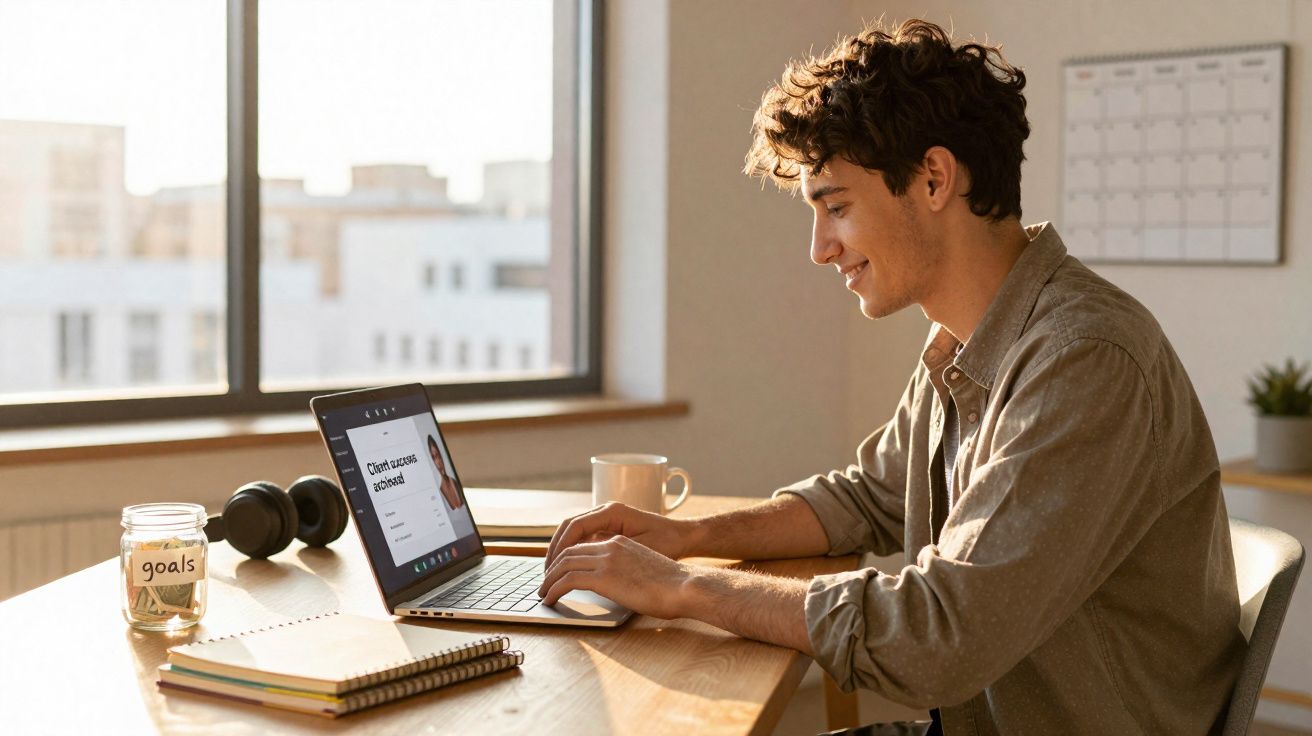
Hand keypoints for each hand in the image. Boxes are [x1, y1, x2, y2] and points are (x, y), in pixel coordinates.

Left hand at [537, 535, 689, 619]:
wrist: (685, 586)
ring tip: (543, 594)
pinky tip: (550, 600)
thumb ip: (628, 572)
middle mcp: (611, 546)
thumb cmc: (673, 585)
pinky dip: (554, 590)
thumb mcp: (645, 570)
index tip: (558, 573)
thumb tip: (620, 587)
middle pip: (568, 552)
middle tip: (544, 584)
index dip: (566, 559)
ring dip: (549, 580)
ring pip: (564, 564)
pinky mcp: (604, 577)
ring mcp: (606, 560)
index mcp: (620, 542)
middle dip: (552, 568)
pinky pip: (568, 580)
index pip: (583, 546)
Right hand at [544, 502, 696, 568]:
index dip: (560, 548)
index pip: (575, 526)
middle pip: (569, 527)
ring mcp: (607, 519)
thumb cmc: (668, 543)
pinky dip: (574, 551)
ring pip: (574, 532)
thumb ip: (613, 553)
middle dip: (555, 550)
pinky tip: (569, 569)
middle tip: (546, 574)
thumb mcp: (640, 550)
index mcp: (612, 512)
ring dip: (562, 551)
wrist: (685, 537)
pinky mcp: (610, 528)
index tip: (551, 568)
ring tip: (553, 573)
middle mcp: (607, 511)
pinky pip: (585, 537)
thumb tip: (586, 564)